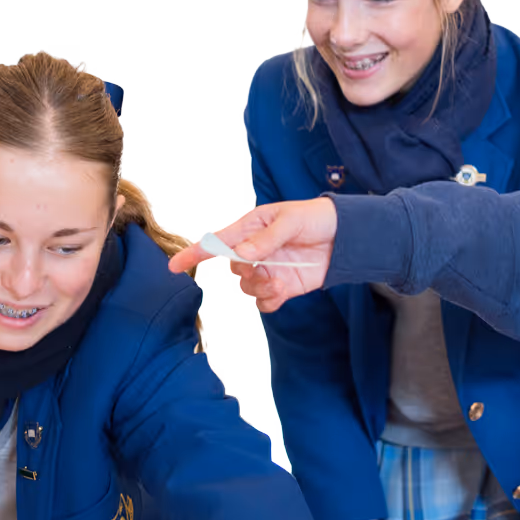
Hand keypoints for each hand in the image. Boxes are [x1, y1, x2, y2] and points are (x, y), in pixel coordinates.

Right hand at [167, 199, 336, 312]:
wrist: (345, 235)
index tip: (174, 266)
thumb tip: (243, 255)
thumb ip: (266, 238)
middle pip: (233, 269)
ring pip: (247, 288)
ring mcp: (268, 270)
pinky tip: (282, 290)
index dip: (194, 253)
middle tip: (264, 268)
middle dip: (245, 272)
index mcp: (251, 228)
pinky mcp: (283, 287)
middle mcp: (255, 251)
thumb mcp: (290, 220)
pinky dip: (270, 300)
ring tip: (279, 280)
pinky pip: (265, 302)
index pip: (217, 242)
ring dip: (259, 288)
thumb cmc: (315, 217)